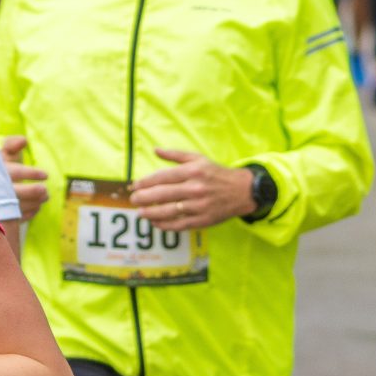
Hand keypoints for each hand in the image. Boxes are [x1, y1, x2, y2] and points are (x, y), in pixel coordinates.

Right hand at [1, 134, 48, 221]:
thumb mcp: (2, 154)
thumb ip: (12, 145)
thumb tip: (23, 140)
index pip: (14, 172)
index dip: (31, 174)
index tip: (45, 175)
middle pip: (15, 193)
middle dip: (33, 192)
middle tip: (45, 191)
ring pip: (17, 207)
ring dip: (34, 203)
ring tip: (44, 197)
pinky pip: (15, 218)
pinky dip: (28, 213)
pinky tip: (36, 207)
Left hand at [128, 147, 256, 230]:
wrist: (242, 191)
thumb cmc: (217, 173)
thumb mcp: (198, 159)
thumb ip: (175, 155)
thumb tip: (155, 150)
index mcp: (193, 171)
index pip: (163, 177)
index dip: (145, 182)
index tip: (134, 186)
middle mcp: (195, 188)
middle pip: (163, 194)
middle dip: (144, 198)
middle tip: (133, 200)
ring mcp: (199, 206)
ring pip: (169, 211)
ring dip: (151, 213)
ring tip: (140, 213)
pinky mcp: (203, 220)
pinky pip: (179, 224)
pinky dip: (165, 225)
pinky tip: (155, 223)